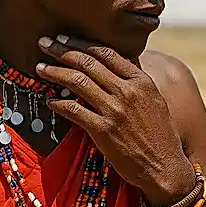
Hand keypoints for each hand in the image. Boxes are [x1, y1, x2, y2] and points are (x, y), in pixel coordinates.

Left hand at [37, 35, 196, 205]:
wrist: (165, 167)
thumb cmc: (161, 136)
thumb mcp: (155, 101)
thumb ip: (136, 83)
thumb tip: (118, 66)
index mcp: (141, 81)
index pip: (107, 53)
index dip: (82, 43)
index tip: (65, 39)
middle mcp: (128, 92)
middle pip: (88, 62)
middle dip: (62, 50)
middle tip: (45, 43)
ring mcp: (114, 110)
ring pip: (77, 81)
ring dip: (54, 72)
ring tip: (40, 67)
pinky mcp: (103, 131)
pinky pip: (73, 111)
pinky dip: (58, 104)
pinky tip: (50, 102)